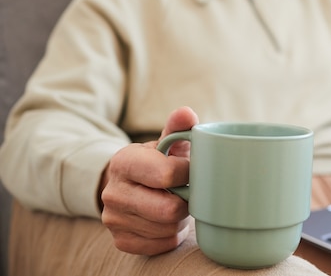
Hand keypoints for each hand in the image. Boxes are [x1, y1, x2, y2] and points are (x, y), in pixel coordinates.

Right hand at [100, 106, 198, 254]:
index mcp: (124, 162)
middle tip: (187, 191)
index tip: (191, 169)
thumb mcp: (165, 142)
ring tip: (176, 202)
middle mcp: (113, 193)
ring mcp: (114, 220)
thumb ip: (178, 127)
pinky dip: (172, 234)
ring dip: (180, 218)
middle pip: (168, 209)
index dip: (188, 173)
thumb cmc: (156, 161)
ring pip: (167, 228)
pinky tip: (168, 219)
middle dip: (185, 200)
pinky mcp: (121, 241)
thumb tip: (187, 113)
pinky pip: (162, 244)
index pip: (166, 175)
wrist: (128, 184)